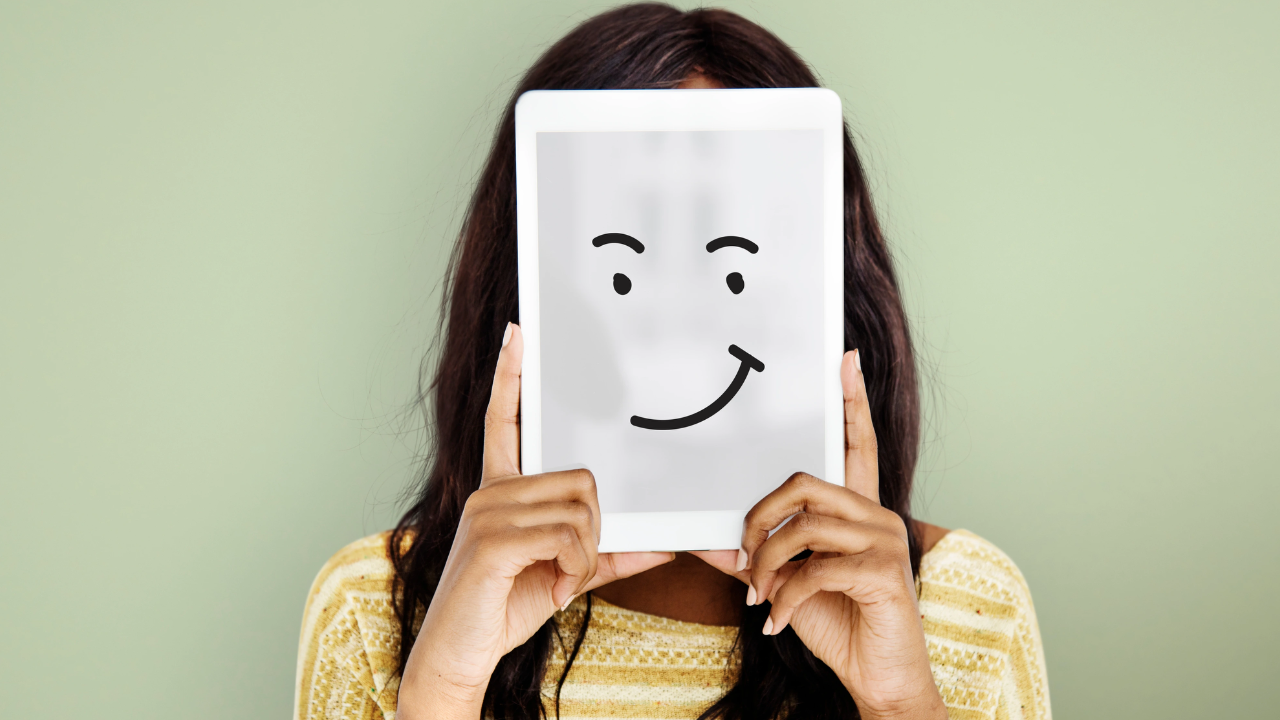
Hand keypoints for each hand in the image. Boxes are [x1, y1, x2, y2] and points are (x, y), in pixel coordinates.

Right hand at [397, 323, 673, 719]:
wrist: (460, 653)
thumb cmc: (504, 606)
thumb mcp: (566, 575)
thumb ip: (609, 554)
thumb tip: (663, 544)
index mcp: (501, 489)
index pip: (503, 420)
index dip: (512, 377)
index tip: (518, 334)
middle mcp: (490, 491)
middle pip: (580, 479)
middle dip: (592, 529)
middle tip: (570, 565)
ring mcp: (487, 512)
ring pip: (579, 509)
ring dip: (585, 555)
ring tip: (557, 579)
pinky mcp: (491, 540)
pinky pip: (568, 537)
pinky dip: (575, 569)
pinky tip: (554, 588)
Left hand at [693, 350, 944, 719]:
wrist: (880, 679)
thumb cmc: (838, 623)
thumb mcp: (787, 584)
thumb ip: (756, 557)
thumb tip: (703, 540)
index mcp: (858, 511)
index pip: (856, 445)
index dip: (852, 402)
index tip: (844, 360)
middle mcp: (878, 515)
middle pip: (804, 483)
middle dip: (759, 518)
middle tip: (742, 557)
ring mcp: (885, 541)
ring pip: (802, 528)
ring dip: (766, 566)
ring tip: (760, 598)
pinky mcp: (884, 573)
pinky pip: (814, 570)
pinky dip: (785, 598)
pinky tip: (777, 622)